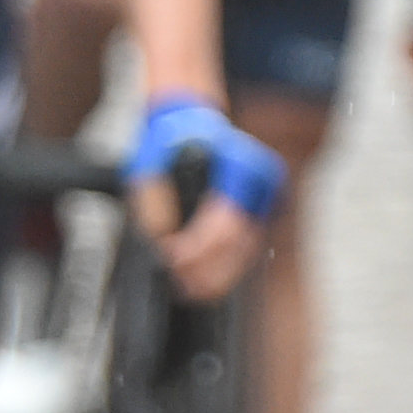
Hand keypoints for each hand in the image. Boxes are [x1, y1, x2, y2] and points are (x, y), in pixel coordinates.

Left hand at [128, 92, 284, 299]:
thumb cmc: (167, 143)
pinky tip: (208, 278)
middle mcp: (260, 178)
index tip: (173, 262)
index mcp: (237, 163)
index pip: (224, 222)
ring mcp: (266, 193)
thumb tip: (166, 241)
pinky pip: (249, 245)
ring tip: (192, 288)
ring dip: (221, 274)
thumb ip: (153, 205)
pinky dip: (229, 265)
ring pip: (249, 248)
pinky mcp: (263, 207)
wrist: (187, 124)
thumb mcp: (147, 167)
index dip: (198, 250)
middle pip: (241, 241)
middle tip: (183, 285)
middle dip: (210, 270)